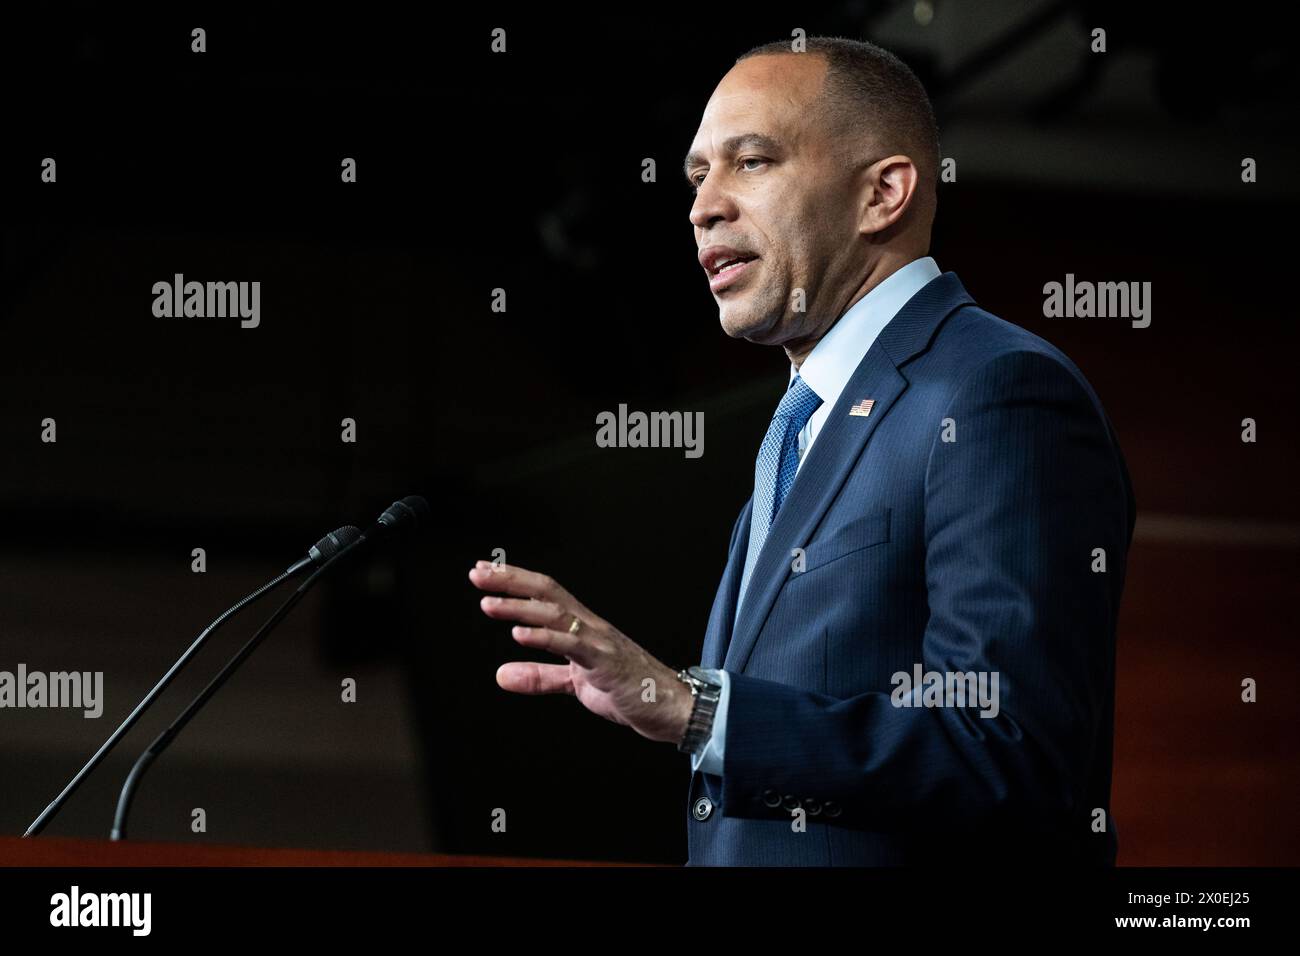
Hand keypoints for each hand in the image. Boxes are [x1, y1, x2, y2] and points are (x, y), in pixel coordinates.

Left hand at [468, 560, 693, 744]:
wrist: (672, 708)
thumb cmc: (630, 690)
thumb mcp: (574, 684)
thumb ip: (539, 677)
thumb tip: (501, 675)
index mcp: (583, 628)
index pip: (545, 595)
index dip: (514, 582)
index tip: (484, 573)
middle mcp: (590, 627)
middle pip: (547, 594)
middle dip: (510, 582)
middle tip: (477, 573)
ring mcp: (599, 642)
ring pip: (556, 615)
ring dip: (520, 607)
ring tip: (488, 604)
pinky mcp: (606, 664)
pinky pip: (572, 645)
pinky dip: (545, 637)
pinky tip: (520, 634)